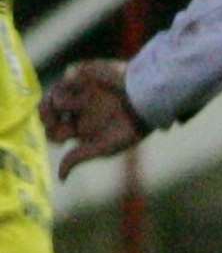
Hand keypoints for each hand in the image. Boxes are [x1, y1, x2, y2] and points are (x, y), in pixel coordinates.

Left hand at [40, 59, 144, 178]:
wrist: (145, 102)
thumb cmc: (128, 129)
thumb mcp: (102, 148)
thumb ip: (78, 158)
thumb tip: (60, 178)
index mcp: (81, 128)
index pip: (54, 131)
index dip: (52, 134)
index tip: (61, 137)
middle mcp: (78, 110)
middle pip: (48, 112)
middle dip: (46, 117)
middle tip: (53, 120)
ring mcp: (80, 91)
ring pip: (54, 94)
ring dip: (56, 101)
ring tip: (64, 104)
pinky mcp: (86, 74)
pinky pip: (68, 75)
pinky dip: (70, 82)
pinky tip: (81, 88)